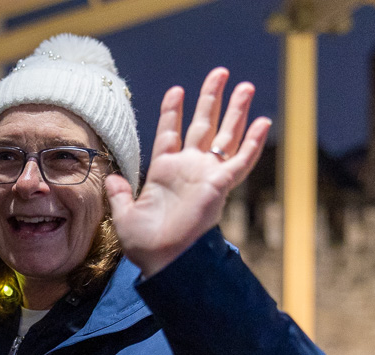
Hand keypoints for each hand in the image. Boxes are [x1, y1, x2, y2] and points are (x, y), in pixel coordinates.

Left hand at [106, 67, 271, 275]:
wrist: (163, 261)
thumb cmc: (145, 244)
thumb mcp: (124, 214)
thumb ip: (121, 193)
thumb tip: (111, 178)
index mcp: (164, 172)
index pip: (170, 133)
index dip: (173, 111)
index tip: (177, 90)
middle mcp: (188, 169)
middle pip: (202, 125)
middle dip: (211, 99)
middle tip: (221, 72)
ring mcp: (205, 175)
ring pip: (224, 136)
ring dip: (236, 111)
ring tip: (245, 85)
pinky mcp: (219, 186)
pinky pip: (240, 160)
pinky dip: (252, 142)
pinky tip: (263, 121)